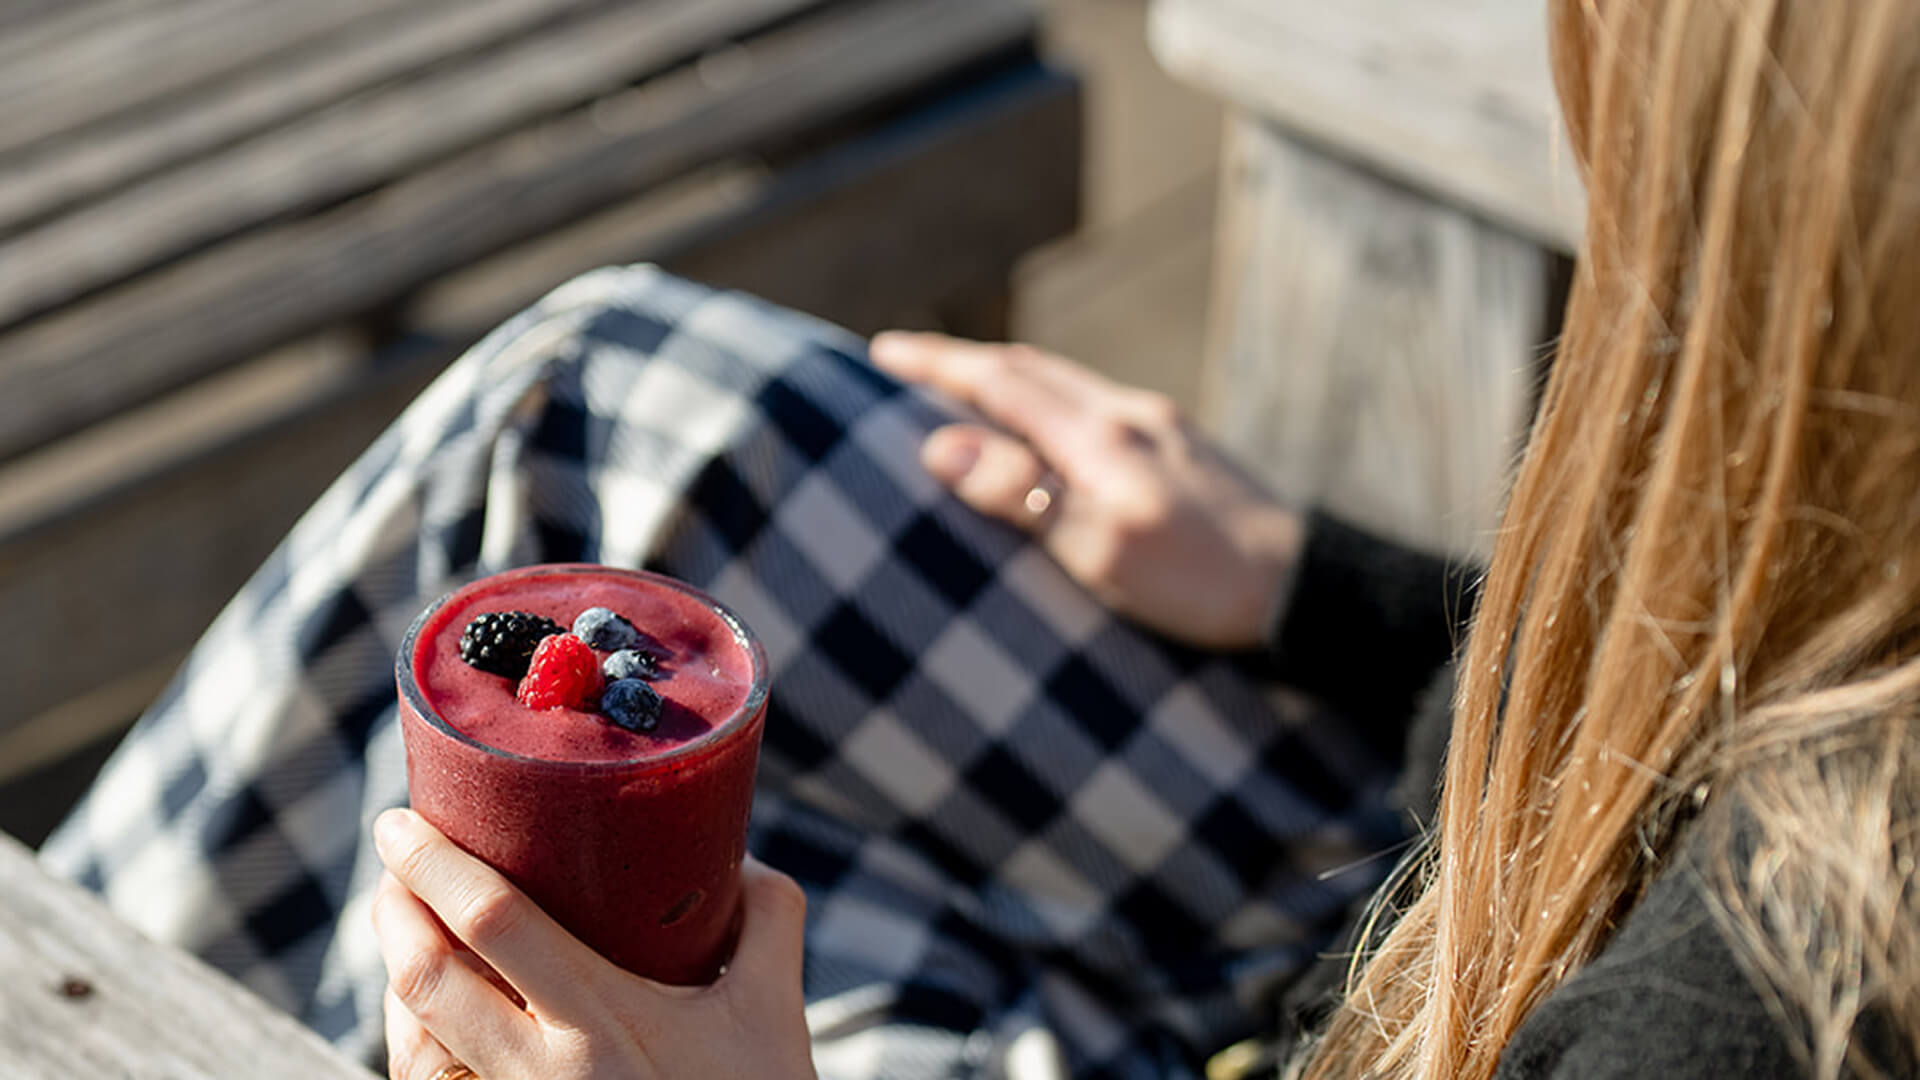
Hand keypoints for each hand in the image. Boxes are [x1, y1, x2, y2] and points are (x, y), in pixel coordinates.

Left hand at [371, 809, 814, 1079]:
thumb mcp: (770, 1013)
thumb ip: (764, 920)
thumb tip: (735, 859)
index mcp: (602, 1024)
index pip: (494, 922)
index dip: (434, 865)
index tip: (402, 822)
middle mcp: (541, 1074)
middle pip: (425, 977)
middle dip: (396, 908)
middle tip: (398, 859)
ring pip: (413, 1035)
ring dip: (399, 969)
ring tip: (411, 920)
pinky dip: (420, 1031)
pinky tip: (435, 1005)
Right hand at [869, 332, 1301, 648]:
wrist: (1305, 590)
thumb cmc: (1202, 581)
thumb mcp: (1101, 547)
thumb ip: (1022, 493)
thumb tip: (939, 444)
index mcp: (1100, 434)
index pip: (1000, 381)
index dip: (937, 365)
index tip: (880, 353)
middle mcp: (1129, 415)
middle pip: (1032, 370)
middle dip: (964, 364)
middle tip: (908, 367)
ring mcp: (1162, 430)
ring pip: (1067, 387)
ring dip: (1009, 382)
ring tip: (968, 397)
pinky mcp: (1185, 452)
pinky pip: (1095, 410)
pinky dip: (1050, 409)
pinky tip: (1053, 439)